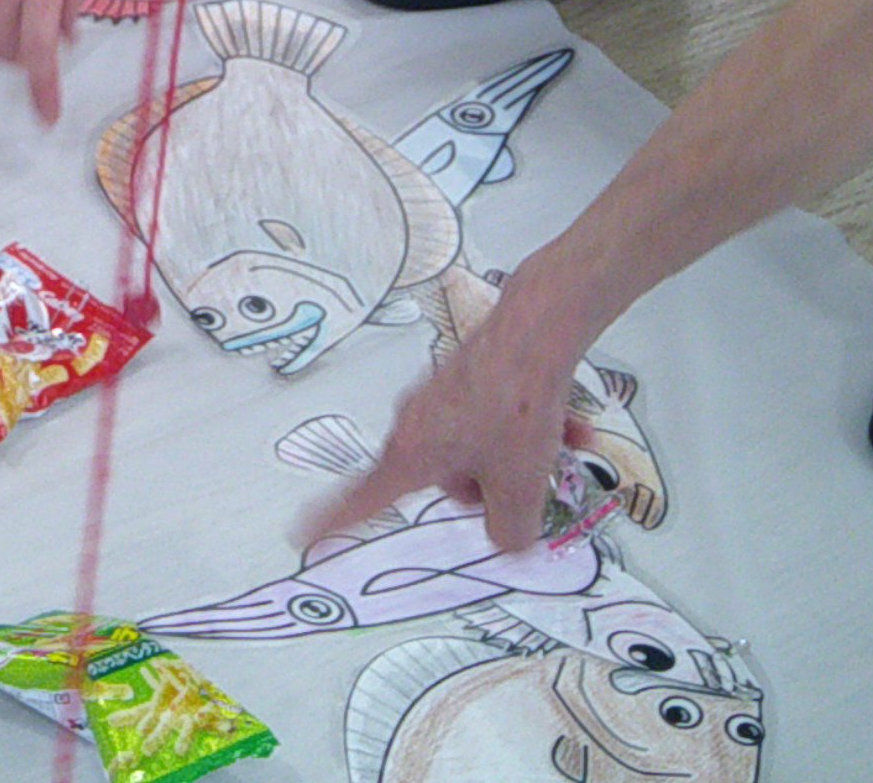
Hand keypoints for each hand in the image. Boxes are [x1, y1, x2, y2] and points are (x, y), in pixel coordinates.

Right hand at [301, 296, 594, 558]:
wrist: (533, 335)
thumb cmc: (513, 407)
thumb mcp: (518, 490)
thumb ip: (509, 532)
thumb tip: (508, 536)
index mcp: (411, 454)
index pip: (362, 499)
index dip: (333, 522)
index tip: (304, 537)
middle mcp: (415, 423)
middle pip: (448, 479)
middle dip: (491, 487)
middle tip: (527, 484)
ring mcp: (440, 397)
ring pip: (480, 448)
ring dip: (519, 457)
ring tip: (558, 448)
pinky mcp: (468, 378)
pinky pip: (494, 419)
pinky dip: (528, 429)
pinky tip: (568, 426)